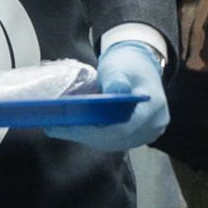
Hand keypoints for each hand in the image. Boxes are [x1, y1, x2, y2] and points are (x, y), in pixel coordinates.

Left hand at [43, 42, 168, 151]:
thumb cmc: (128, 65)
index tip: (68, 125)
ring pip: (112, 143)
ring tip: (58, 128)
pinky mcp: (136, 137)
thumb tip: (114, 92)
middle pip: (115, 139)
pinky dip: (92, 135)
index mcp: (153, 108)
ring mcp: (146, 134)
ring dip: (85, 137)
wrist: (141, 68)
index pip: (123, 128)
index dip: (94, 130)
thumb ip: (116, 80)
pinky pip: (113, 141)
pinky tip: (72, 128)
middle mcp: (154, 126)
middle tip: (54, 127)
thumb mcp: (120, 67)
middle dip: (83, 134)